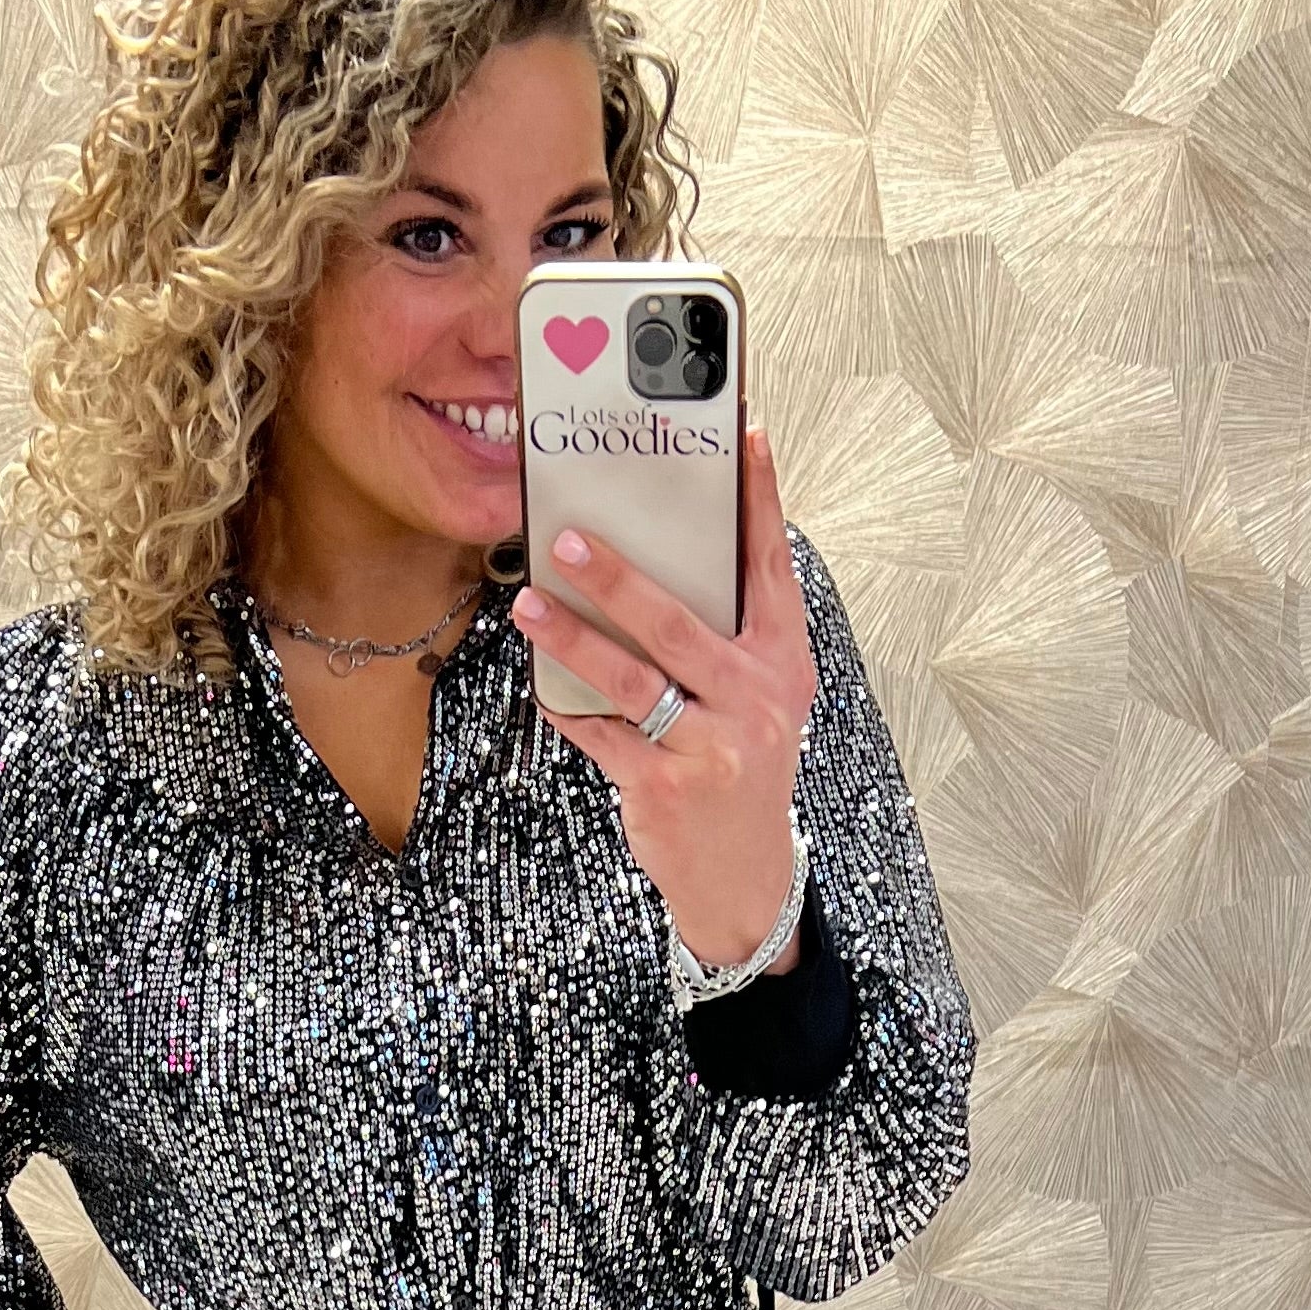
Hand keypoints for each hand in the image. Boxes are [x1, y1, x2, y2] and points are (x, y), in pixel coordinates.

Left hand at [512, 424, 817, 973]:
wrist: (745, 875)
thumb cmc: (741, 768)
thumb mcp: (759, 700)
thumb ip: (727, 638)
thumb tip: (660, 564)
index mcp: (781, 663)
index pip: (770, 566)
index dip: (759, 499)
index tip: (744, 435)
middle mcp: (755, 699)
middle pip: (678, 622)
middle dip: (618, 578)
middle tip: (569, 539)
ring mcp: (712, 746)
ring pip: (631, 678)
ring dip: (572, 638)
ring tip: (529, 606)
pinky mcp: (667, 787)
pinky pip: (602, 735)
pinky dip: (568, 707)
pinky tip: (544, 686)